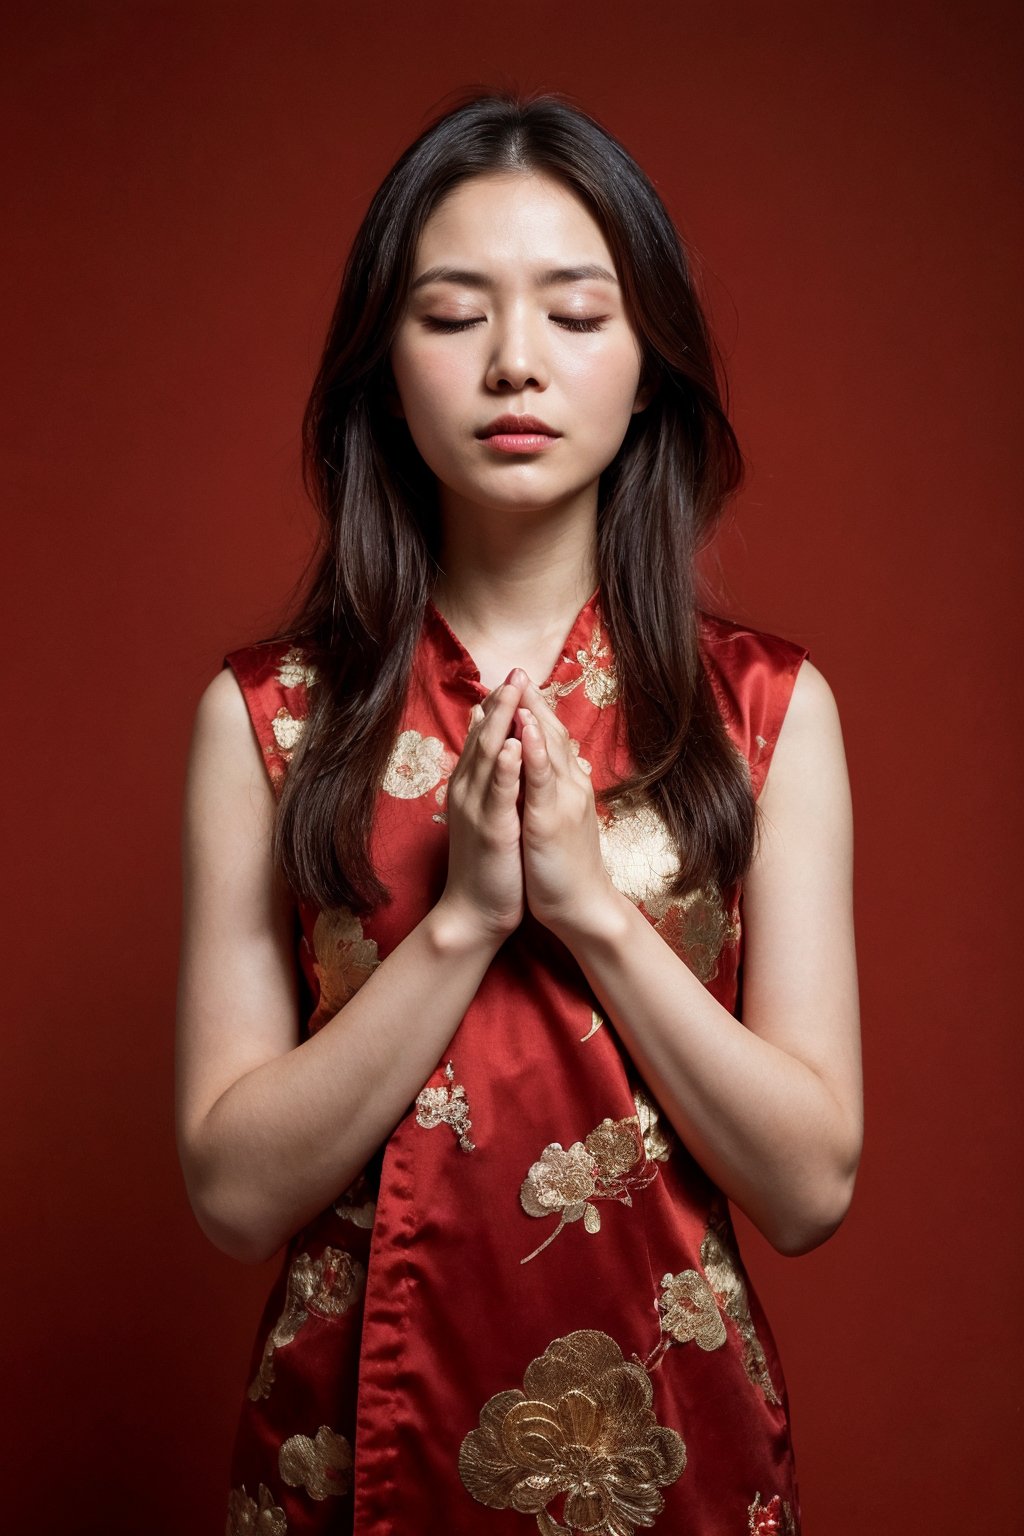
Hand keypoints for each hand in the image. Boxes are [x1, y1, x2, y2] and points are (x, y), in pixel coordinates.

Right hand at [438, 678, 525, 944]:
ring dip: (501, 721)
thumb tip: (508, 759)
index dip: (500, 707)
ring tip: (513, 690)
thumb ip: (499, 786)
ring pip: (487, 756)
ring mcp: (477, 809)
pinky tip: (511, 744)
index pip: (485, 737)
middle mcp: (469, 791)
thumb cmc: (491, 865)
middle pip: (484, 736)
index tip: (515, 677)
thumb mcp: (494, 816)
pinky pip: (498, 793)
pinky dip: (504, 767)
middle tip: (516, 670)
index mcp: (473, 787)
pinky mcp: (490, 830)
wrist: (476, 912)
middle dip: (502, 702)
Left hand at [516, 677, 617, 941]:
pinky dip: (536, 752)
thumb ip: (546, 787)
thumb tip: (536, 764)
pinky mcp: (551, 821)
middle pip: (551, 733)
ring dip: (534, 716)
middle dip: (532, 701)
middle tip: (517, 670)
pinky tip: (526, 731)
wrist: (580, 905)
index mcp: (566, 784)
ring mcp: (562, 801)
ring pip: (549, 749)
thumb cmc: (564, 864)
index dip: (534, 708)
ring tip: (519, 687)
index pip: (551, 737)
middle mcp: (569, 785)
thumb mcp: (553, 816)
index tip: (517, 681)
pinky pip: (542, 781)